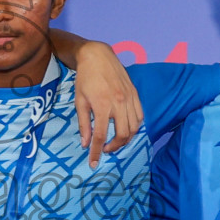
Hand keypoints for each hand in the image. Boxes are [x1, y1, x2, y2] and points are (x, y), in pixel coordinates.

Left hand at [72, 42, 142, 167]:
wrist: (98, 56)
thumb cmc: (85, 78)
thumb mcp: (79, 101)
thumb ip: (84, 123)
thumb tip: (85, 144)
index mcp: (102, 106)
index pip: (100, 136)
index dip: (96, 152)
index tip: (93, 163)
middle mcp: (118, 103)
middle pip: (122, 135)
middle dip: (114, 147)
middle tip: (104, 149)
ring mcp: (129, 99)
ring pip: (134, 128)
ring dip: (126, 139)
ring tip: (115, 141)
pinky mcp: (135, 94)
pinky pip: (140, 116)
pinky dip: (135, 126)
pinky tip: (126, 128)